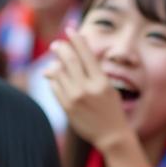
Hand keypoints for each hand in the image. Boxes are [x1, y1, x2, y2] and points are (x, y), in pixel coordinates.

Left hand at [44, 28, 131, 149]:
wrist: (111, 136)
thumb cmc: (112, 110)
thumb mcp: (108, 87)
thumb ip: (92, 72)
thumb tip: (72, 57)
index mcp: (101, 81)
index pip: (86, 53)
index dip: (76, 39)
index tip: (70, 30)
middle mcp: (87, 88)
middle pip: (68, 59)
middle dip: (61, 48)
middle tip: (56, 45)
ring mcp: (75, 98)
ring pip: (58, 72)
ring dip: (55, 64)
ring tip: (55, 63)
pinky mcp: (66, 107)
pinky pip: (54, 86)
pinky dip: (53, 79)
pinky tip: (55, 78)